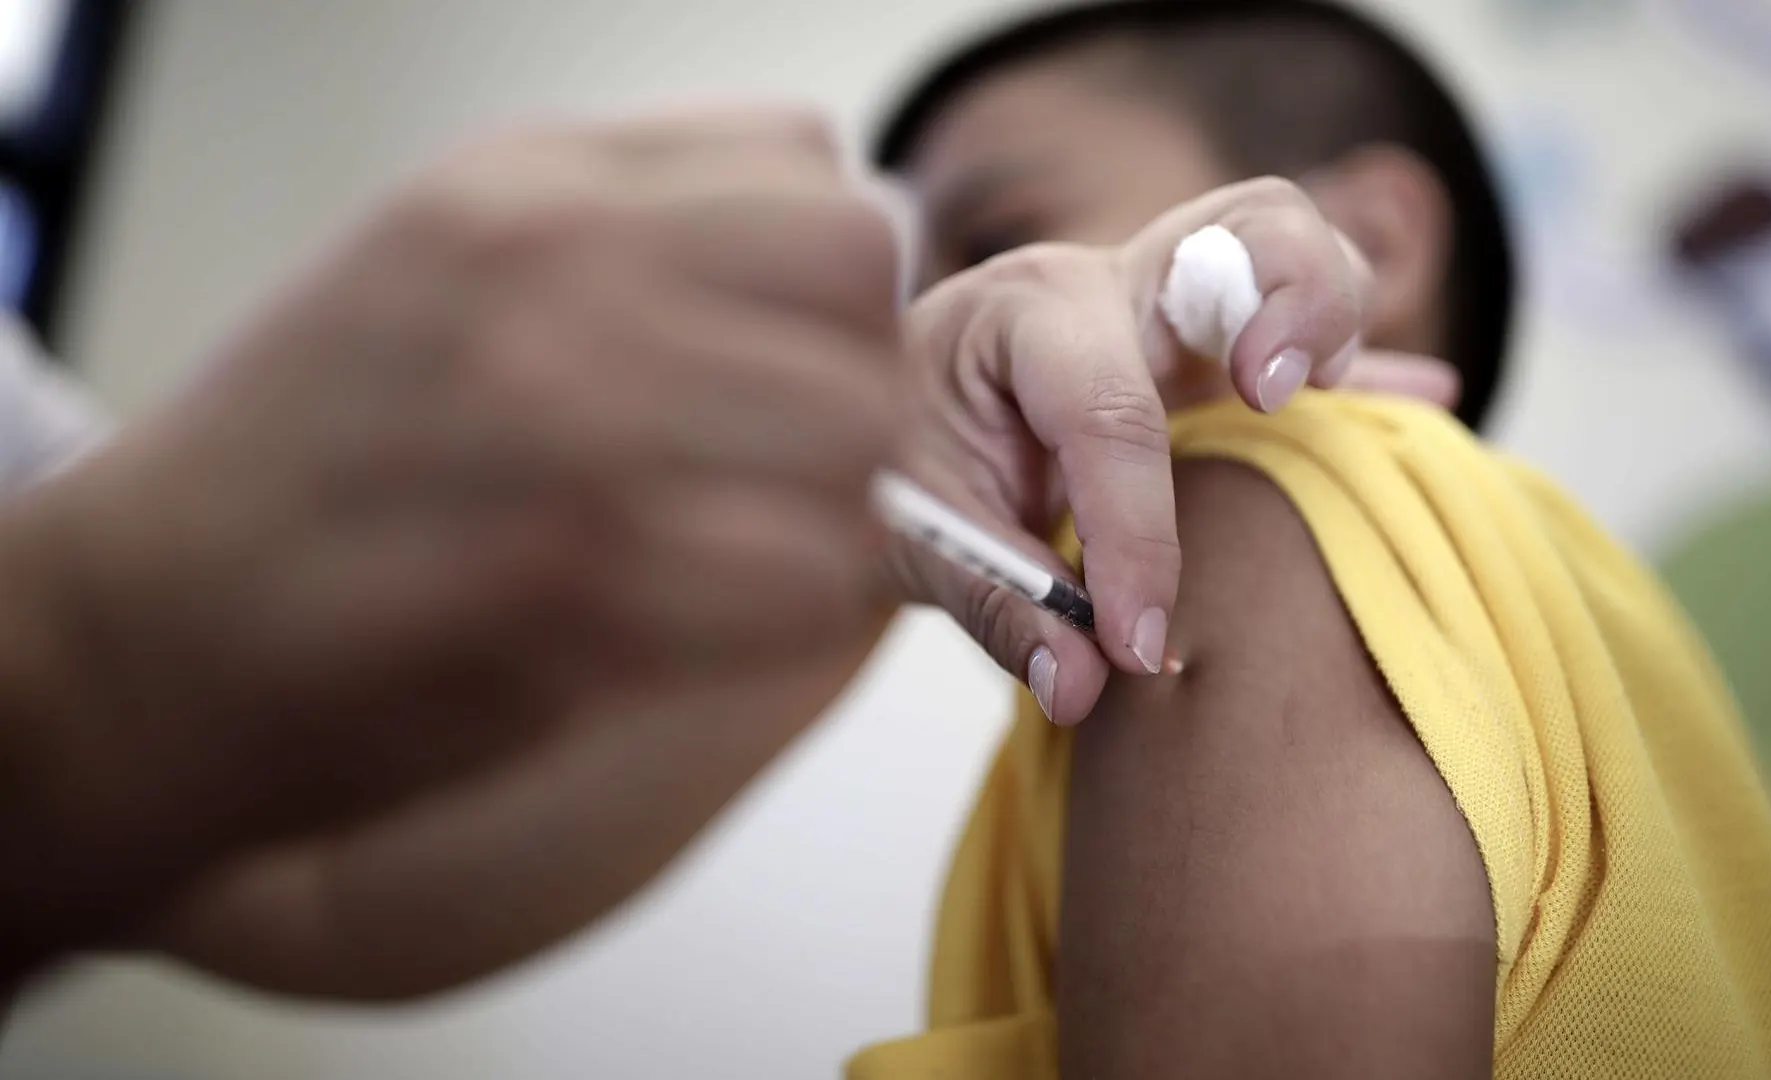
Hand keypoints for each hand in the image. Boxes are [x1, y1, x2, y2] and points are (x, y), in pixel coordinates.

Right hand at [0, 107, 901, 970]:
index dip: (826, 284)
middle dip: (852, 387)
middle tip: (784, 464)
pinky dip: (791, 611)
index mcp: (529, 188)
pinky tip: (714, 620)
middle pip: (861, 288)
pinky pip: (809, 580)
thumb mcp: (450, 262)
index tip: (780, 357)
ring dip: (832, 508)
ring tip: (746, 544)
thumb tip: (836, 253)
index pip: (817, 174)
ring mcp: (561, 426)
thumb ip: (640, 235)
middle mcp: (550, 278)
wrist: (143, 629)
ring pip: (857, 437)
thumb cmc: (312, 459)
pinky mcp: (571, 589)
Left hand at [892, 178, 1455, 723]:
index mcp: (1019, 311)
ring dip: (1332, 316)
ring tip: (1312, 405)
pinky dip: (1368, 366)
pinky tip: (1426, 402)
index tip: (1139, 644)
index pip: (1108, 408)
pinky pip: (1305, 327)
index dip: (1135, 538)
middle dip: (1291, 305)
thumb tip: (1083, 687)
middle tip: (1269, 404)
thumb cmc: (881, 457)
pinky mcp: (1204, 342)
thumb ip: (995, 604)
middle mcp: (1108, 279)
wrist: (867, 406)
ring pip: (1292, 245)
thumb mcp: (907, 535)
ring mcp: (1167, 298)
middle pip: (1247, 227)